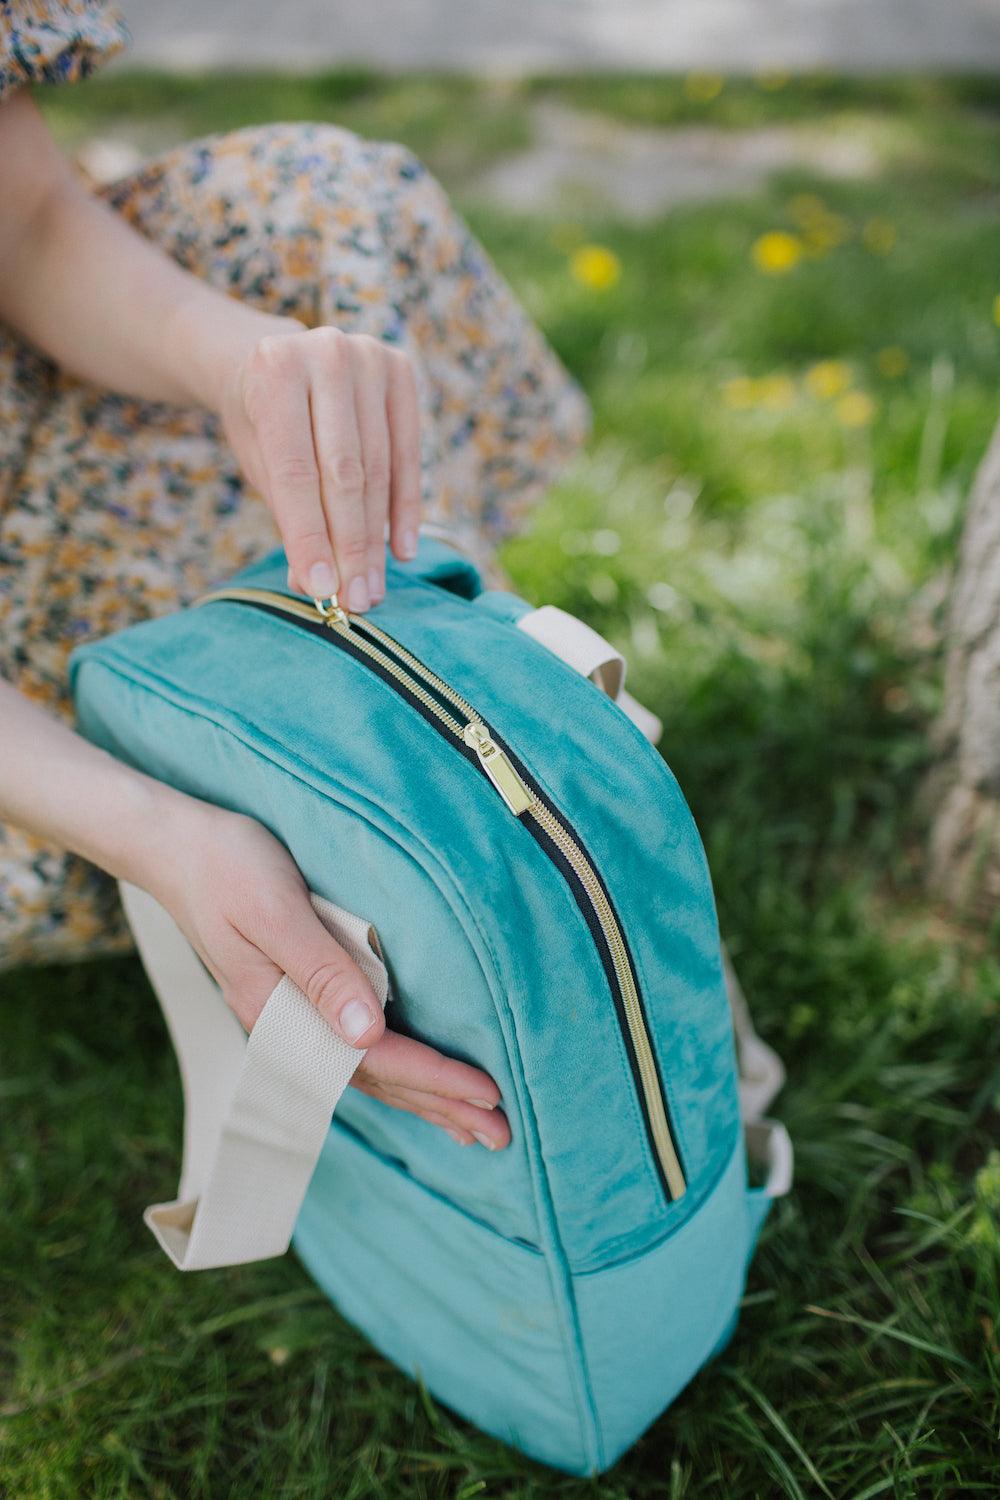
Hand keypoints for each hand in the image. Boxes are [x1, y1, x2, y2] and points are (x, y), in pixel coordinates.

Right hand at [144, 798, 509, 1149]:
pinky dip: (394, 1073)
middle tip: (501, 1135)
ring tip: (470, 1125)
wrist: (176, 847)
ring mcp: (288, 1019)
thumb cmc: (227, 866)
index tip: (489, 1095)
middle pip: (375, 1080)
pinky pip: (352, 1052)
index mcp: (281, 1013)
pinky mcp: (294, 999)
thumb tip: (366, 1035)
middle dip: (439, 1107)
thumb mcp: (275, 911)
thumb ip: (319, 972)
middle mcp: (287, 1029)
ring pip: (366, 1072)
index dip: (435, 1078)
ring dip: (420, 1100)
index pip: (374, 1059)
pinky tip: (414, 1082)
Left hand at [218, 321, 422, 612]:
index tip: (323, 590)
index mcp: (273, 370)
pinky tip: (402, 549)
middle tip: (355, 599)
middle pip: (344, 472)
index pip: (296, 471)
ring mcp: (368, 356)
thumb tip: (316, 586)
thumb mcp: (257, 462)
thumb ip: (287, 516)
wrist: (274, 356)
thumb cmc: (261, 420)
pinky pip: (407, 452)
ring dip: (377, 537)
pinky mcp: (399, 368)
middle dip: (350, 545)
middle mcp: (325, 353)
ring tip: (372, 586)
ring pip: (378, 468)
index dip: (310, 535)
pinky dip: (405, 506)